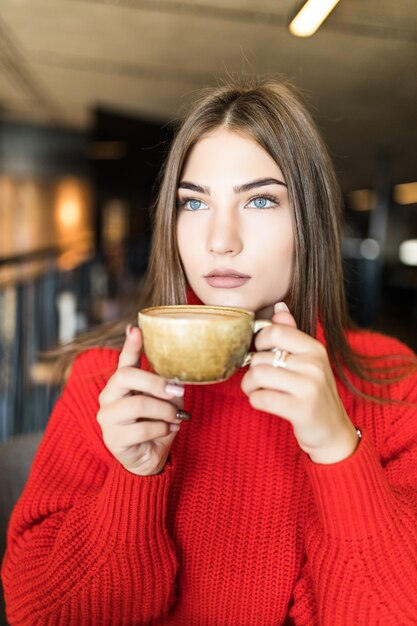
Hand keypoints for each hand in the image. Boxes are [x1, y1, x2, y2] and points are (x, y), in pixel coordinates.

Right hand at [97, 326, 187, 475]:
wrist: (150, 458)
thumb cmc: (157, 424)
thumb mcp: (164, 400)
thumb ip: (165, 385)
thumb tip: (177, 374)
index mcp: (122, 383)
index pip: (124, 360)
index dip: (130, 345)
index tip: (137, 330)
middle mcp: (109, 397)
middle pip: (126, 376)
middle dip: (156, 382)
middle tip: (178, 390)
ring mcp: (107, 418)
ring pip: (137, 404)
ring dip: (165, 410)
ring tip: (177, 417)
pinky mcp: (113, 439)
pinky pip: (141, 429)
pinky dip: (162, 429)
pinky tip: (170, 429)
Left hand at [241, 304, 358, 463]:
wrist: (334, 432)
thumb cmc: (315, 394)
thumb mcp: (309, 361)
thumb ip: (292, 333)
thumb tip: (280, 307)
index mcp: (315, 348)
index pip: (275, 331)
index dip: (259, 341)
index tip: (261, 353)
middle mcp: (314, 365)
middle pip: (260, 357)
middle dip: (252, 370)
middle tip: (259, 379)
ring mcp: (309, 387)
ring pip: (257, 376)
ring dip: (249, 386)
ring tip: (257, 390)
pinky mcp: (301, 409)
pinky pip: (261, 398)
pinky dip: (255, 401)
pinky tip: (264, 402)